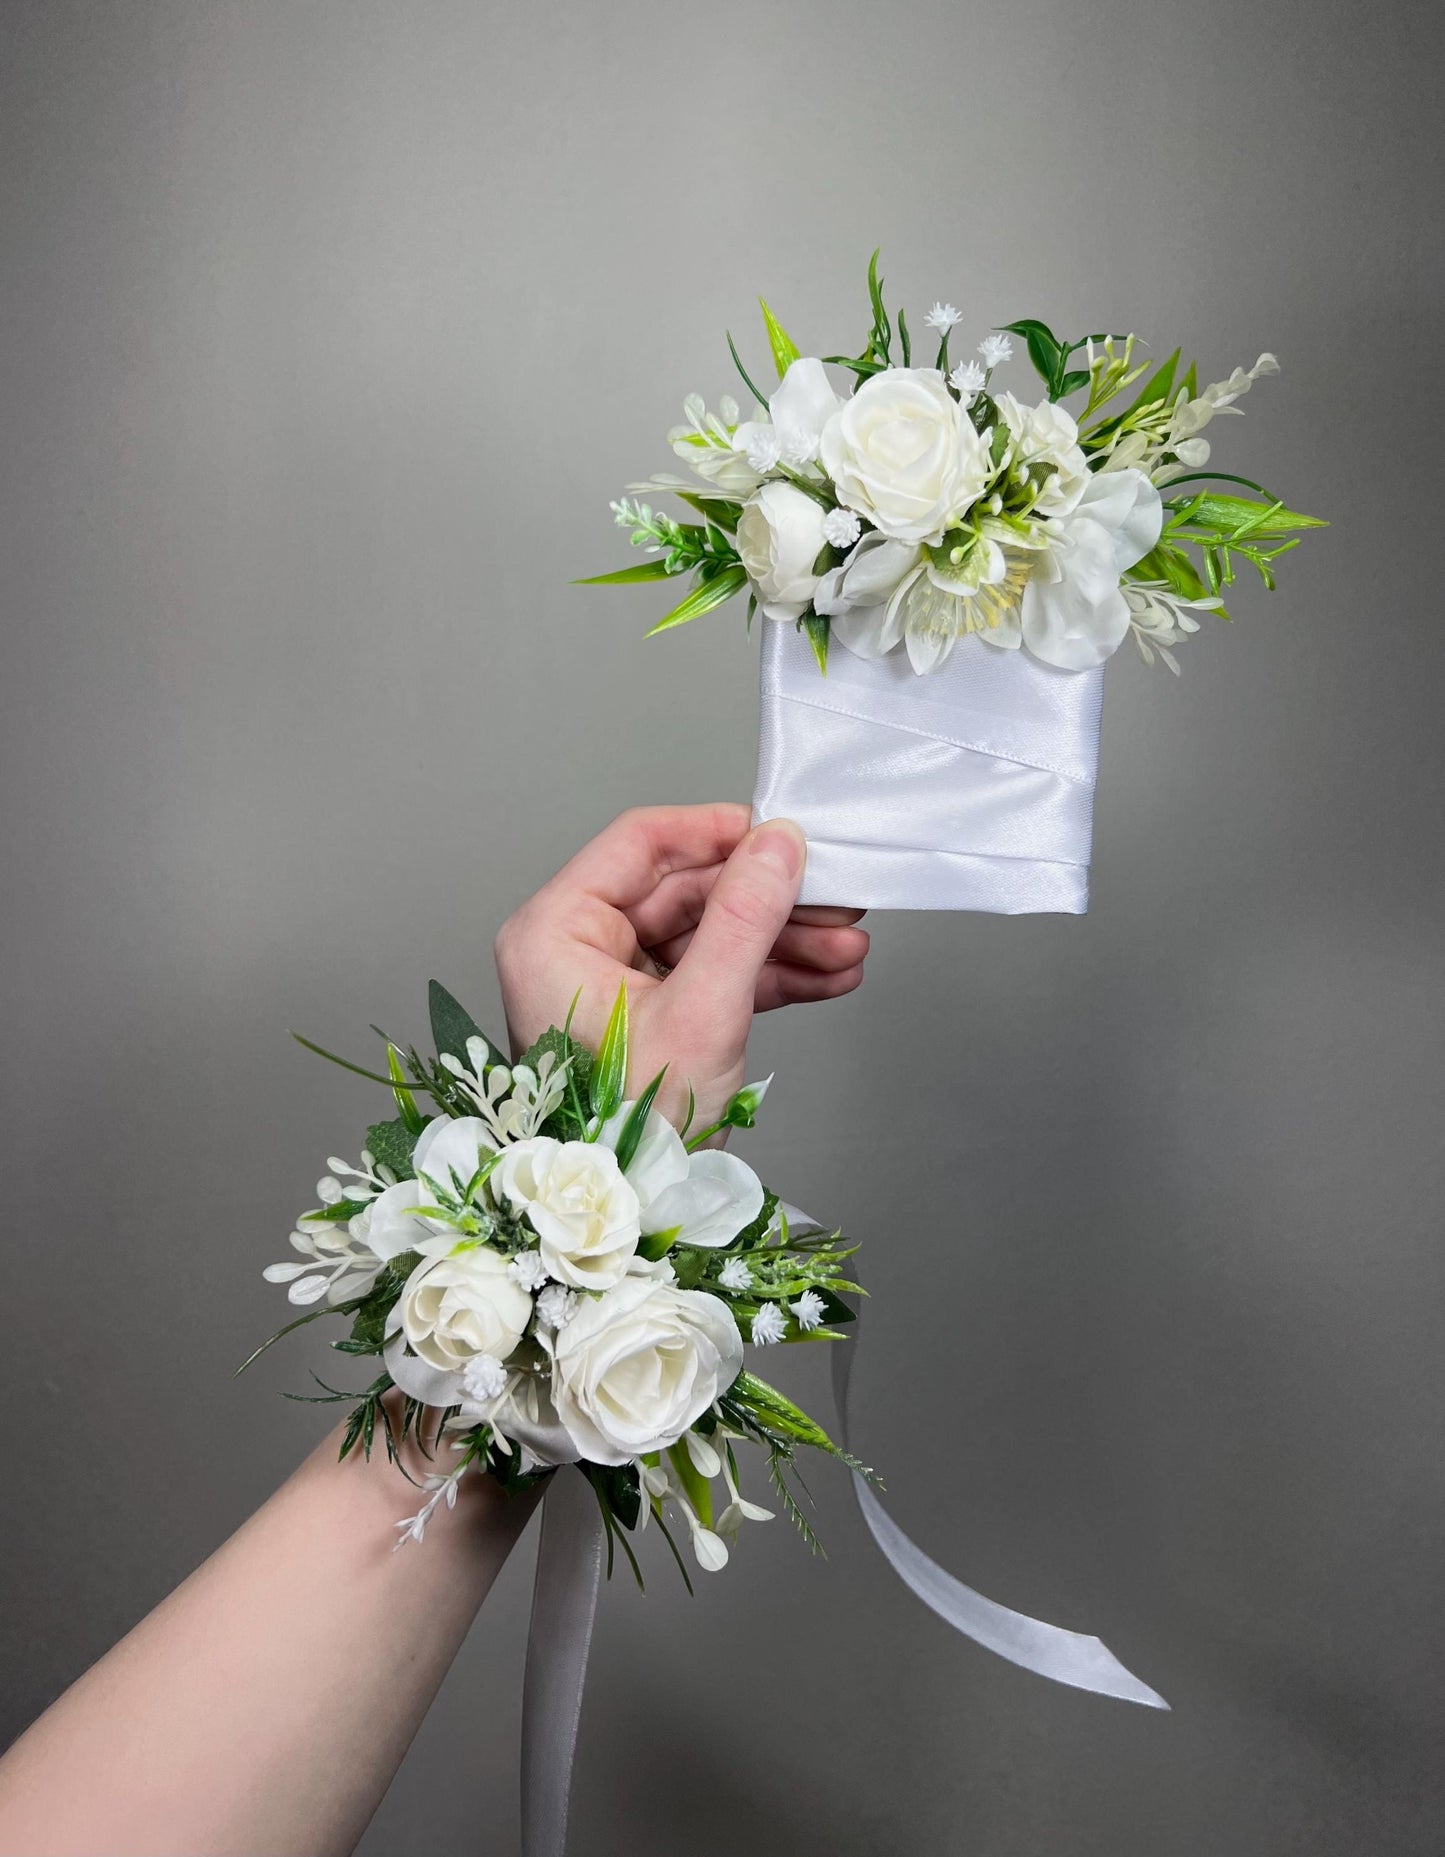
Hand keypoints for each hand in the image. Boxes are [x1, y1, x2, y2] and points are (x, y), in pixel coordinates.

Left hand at [493, 803, 868, 1126]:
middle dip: (769, 901)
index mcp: (556, 931)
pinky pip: (709, 976)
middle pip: (685, 891)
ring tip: (849, 950)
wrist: (625, 1222)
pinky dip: (766, 978)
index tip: (781, 833)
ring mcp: (611, 986)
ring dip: (782, 942)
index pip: (640, 843)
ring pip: (707, 935)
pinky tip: (827, 978)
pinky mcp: (647, 1021)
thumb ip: (745, 919)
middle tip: (838, 900)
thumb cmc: (630, 1131)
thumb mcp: (701, 1012)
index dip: (717, 832)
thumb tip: (781, 844)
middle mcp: (574, 949)